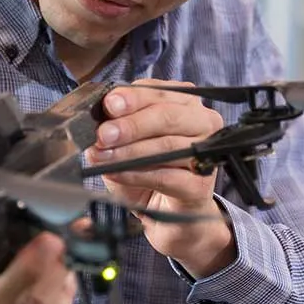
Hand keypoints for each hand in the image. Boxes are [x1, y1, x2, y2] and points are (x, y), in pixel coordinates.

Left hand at [86, 82, 235, 277]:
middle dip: (131, 125)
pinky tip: (116, 174)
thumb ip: (117, 125)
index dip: (133, 98)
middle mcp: (203, 122)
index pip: (159, 92)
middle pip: (167, 116)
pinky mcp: (201, 185)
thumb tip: (97, 120)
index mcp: (186, 103)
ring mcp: (207, 153)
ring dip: (129, 152)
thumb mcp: (129, 141)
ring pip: (167, 146)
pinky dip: (137, 174)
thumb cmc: (149, 169)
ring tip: (102, 157)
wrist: (167, 210)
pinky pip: (166, 176)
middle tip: (103, 135)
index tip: (109, 104)